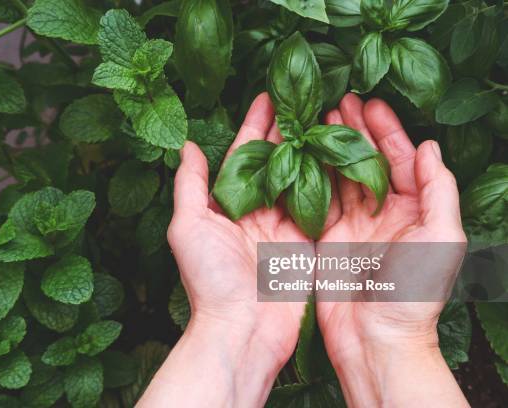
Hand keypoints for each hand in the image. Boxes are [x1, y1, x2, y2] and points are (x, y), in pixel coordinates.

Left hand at [138, 93, 308, 406]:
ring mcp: (286, 227)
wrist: (242, 329)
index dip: (255, 125)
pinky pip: (323, 206)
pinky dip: (333, 181)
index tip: (269, 97)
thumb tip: (187, 145)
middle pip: (277, 161)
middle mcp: (258, 211)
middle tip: (305, 98)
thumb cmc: (209, 280)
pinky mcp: (309, 243)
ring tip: (328, 117)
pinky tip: (342, 155)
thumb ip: (191, 185)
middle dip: (289, 130)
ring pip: (303, 178)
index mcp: (229, 205)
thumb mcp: (188, 226)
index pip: (244, 155)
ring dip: (313, 149)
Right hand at [316, 94, 467, 406]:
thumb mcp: (441, 240)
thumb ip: (438, 192)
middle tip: (336, 102)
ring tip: (316, 121)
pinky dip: (310, 176)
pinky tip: (300, 155)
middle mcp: (383, 212)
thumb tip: (429, 147)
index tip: (368, 103)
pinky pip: (318, 200)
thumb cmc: (414, 294)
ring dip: (330, 148)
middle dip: (354, 131)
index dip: (386, 130)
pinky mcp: (326, 238)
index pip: (400, 159)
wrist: (375, 340)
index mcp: (414, 210)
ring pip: (340, 176)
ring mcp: (353, 225)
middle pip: (367, 162)